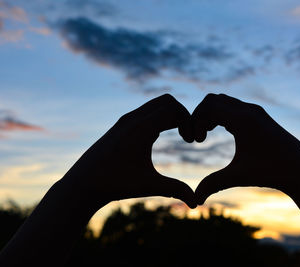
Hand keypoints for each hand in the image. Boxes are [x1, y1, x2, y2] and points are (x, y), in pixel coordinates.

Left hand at [62, 94, 196, 207]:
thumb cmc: (115, 184)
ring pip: (155, 104)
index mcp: (141, 128)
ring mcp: (125, 120)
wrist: (83, 184)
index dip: (189, 122)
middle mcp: (133, 119)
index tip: (191, 142)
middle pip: (166, 101)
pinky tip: (159, 137)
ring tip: (179, 136)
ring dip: (170, 115)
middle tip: (187, 135)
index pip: (173, 109)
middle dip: (182, 114)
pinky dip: (158, 118)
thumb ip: (175, 190)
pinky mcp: (120, 125)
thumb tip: (196, 204)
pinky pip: (145, 111)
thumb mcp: (148, 185)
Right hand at [193, 93, 299, 203]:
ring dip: (212, 115)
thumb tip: (195, 200)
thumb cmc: (271, 172)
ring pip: (225, 102)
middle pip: (214, 99)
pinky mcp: (261, 117)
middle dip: (201, 116)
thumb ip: (213, 184)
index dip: (196, 120)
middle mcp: (250, 110)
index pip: (209, 105)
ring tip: (206, 135)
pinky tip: (222, 132)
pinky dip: (223, 116)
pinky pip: (235, 107)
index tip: (197, 142)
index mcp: (243, 119)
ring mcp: (257, 112)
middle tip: (199, 138)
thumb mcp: (239, 176)